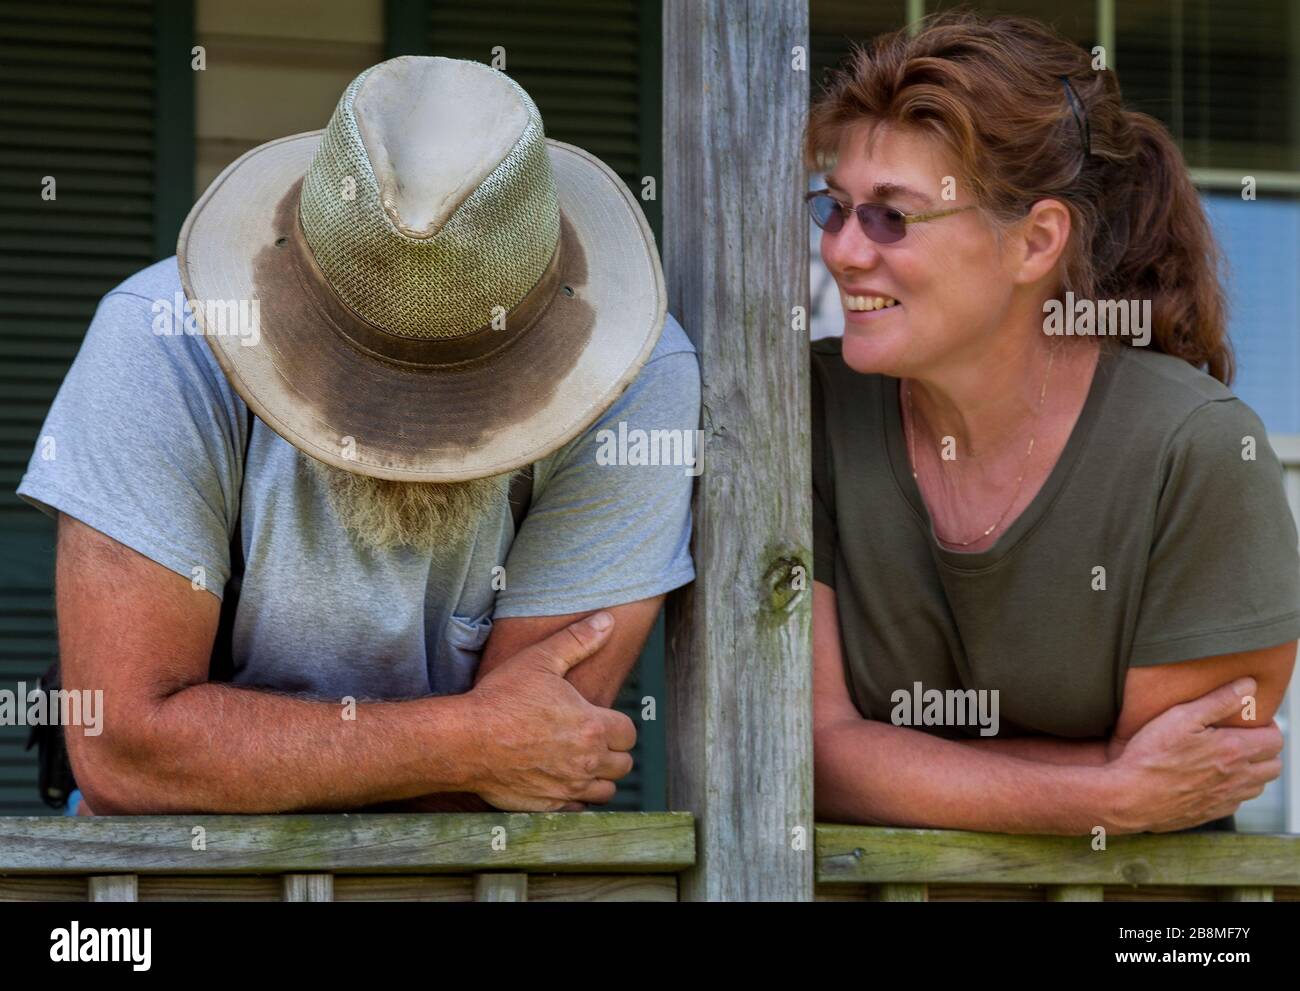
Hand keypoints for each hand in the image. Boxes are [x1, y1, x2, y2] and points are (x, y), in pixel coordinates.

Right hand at [462, 612, 636, 811]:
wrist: (465, 740)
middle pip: (623, 765)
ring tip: (579, 761)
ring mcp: (568, 787)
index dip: (618, 726)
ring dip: (598, 778)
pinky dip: (575, 798)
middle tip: (591, 740)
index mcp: (592, 726)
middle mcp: (586, 761)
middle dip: (612, 752)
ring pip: (605, 791)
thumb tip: (608, 620)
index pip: (629, 734)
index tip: (601, 720)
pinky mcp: (548, 806)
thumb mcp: (540, 660)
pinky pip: (578, 809)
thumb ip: (579, 641)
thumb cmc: (501, 698)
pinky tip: (560, 780)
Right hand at [1104, 677, 1282, 832]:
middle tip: (1242, 739)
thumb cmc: (1151, 756)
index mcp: (1234, 751)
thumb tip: (1248, 686)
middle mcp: (1237, 778)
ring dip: (1252, 771)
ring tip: (1228, 758)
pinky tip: (1212, 779)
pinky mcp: (1212, 813)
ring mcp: (1226, 798)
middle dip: (1265, 750)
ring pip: (1259, 786)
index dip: (1266, 727)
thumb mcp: (1181, 717)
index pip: (1275, 739)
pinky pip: (1237, 802)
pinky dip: (1233, 790)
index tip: (1249, 721)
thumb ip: (1218, 701)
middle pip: (1274, 765)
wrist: (1130, 797)